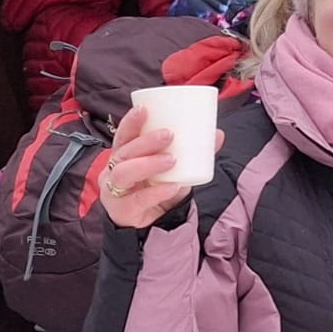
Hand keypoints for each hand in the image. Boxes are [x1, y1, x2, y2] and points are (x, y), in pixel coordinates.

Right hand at [97, 105, 222, 228]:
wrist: (151, 222)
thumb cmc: (157, 187)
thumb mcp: (173, 168)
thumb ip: (193, 152)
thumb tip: (218, 134)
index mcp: (125, 154)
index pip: (124, 134)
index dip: (131, 121)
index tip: (145, 109)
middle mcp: (115, 169)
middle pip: (124, 151)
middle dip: (145, 141)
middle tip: (169, 134)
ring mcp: (115, 190)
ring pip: (124, 172)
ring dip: (148, 164)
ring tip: (172, 160)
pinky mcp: (123, 210)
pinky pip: (137, 199)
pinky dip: (156, 192)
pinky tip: (172, 187)